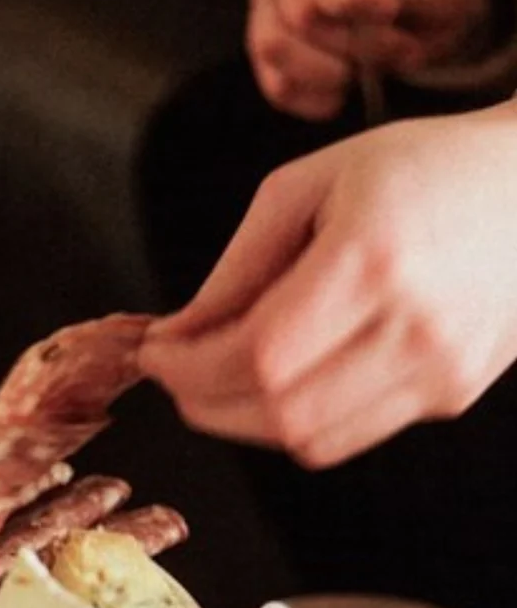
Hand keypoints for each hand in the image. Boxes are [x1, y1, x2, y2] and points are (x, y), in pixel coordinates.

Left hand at [137, 102, 516, 465]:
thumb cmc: (424, 168)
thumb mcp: (311, 185)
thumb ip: (237, 266)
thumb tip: (178, 332)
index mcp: (372, 259)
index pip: (257, 354)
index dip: (188, 367)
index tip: (155, 351)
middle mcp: (414, 325)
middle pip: (278, 409)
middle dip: (204, 401)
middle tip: (176, 370)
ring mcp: (441, 370)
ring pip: (310, 439)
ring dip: (244, 420)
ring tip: (220, 376)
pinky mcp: (452, 395)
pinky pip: (350, 436)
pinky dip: (297, 420)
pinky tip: (284, 379)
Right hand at [247, 0, 493, 119]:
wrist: (417, 27)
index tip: (390, 10)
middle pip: (299, 13)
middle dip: (358, 40)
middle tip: (400, 46)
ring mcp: (263, 18)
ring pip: (275, 48)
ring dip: (333, 70)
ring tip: (372, 69)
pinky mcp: (264, 64)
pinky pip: (277, 88)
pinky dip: (318, 97)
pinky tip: (345, 92)